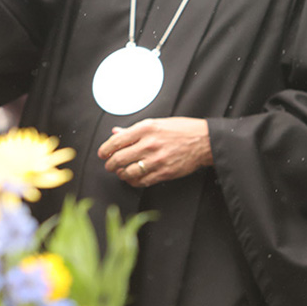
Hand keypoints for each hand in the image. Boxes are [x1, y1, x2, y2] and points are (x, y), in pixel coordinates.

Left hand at [97, 117, 211, 187]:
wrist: (204, 141)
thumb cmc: (181, 130)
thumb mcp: (157, 123)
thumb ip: (134, 130)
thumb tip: (116, 132)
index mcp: (146, 128)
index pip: (116, 141)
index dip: (105, 150)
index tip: (102, 154)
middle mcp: (149, 144)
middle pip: (119, 159)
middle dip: (110, 164)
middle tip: (109, 165)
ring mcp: (156, 160)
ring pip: (128, 172)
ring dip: (121, 174)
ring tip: (121, 172)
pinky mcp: (164, 172)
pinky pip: (142, 181)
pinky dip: (133, 181)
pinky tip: (133, 178)